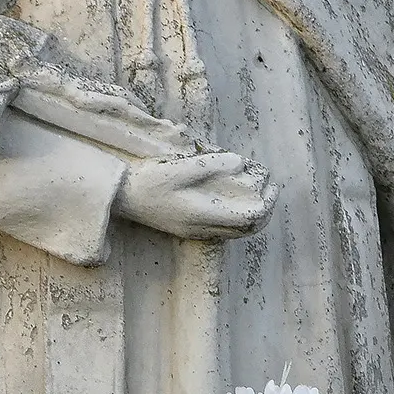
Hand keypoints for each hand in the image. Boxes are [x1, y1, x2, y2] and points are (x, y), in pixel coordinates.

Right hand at [116, 152, 276, 239]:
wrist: (121, 199)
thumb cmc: (148, 181)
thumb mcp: (179, 168)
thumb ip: (210, 164)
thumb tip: (240, 162)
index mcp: (203, 214)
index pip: (249, 217)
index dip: (268, 202)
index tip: (272, 183)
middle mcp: (202, 228)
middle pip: (247, 229)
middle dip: (265, 209)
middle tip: (270, 188)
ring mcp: (195, 231)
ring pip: (236, 231)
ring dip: (251, 213)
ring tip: (255, 192)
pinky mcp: (188, 229)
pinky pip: (223, 228)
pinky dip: (236, 215)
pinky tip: (232, 199)